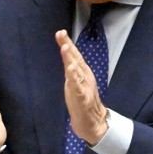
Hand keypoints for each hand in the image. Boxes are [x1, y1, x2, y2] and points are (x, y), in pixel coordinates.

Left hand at [56, 30, 108, 145]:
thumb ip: (71, 70)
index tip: (60, 32)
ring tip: (65, 48)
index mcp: (82, 73)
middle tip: (61, 34)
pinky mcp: (83, 98)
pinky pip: (78, 87)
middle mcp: (84, 76)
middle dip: (68, 46)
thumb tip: (66, 57)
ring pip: (77, 71)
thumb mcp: (74, 82)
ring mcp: (84, 86)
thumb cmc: (82, 100)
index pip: (74, 56)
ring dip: (70, 59)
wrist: (92, 121)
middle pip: (76, 59)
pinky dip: (74, 78)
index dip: (67, 44)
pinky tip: (70, 69)